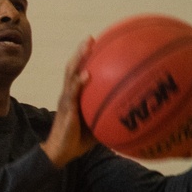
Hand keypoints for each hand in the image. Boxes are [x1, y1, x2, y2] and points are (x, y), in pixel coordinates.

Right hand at [41, 39, 97, 168]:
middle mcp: (68, 94)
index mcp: (74, 97)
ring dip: (78, 58)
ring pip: (70, 74)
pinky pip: (73, 93)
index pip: (78, 72)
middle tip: (91, 38)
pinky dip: (79, 82)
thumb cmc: (77, 141)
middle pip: (73, 67)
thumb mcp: (97, 128)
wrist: (59, 153)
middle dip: (81, 52)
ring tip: (87, 45)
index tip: (96, 45)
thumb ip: (109, 118)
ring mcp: (66, 100)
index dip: (85, 59)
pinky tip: (87, 75)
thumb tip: (132, 118)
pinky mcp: (66, 109)